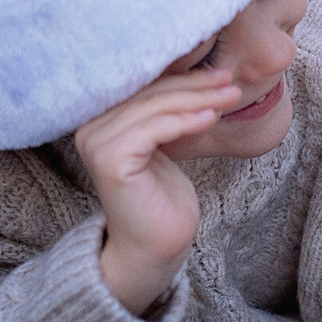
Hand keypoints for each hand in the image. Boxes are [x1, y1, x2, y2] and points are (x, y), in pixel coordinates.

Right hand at [74, 68, 237, 314]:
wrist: (153, 248)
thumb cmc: (162, 200)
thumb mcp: (166, 146)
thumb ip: (166, 114)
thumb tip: (200, 76)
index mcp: (101, 121)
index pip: (146, 88)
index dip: (185, 78)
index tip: (222, 73)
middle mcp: (91, 128)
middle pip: (150, 94)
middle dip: (195, 86)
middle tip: (231, 81)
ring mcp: (97, 143)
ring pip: (154, 108)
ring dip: (197, 100)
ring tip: (230, 97)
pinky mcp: (110, 160)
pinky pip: (153, 129)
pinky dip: (184, 121)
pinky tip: (210, 117)